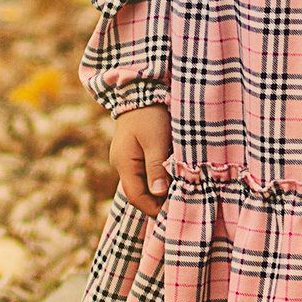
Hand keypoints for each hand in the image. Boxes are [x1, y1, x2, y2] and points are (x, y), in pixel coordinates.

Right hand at [110, 104, 171, 219]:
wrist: (140, 90)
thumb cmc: (149, 114)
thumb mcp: (155, 141)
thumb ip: (155, 167)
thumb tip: (157, 193)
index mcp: (123, 163)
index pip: (135, 197)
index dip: (152, 208)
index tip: (172, 212)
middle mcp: (121, 164)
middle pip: (138, 193)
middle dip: (157, 201)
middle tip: (179, 203)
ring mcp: (126, 158)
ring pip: (142, 183)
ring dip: (158, 189)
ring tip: (179, 191)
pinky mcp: (133, 152)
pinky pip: (144, 172)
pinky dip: (157, 178)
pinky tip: (171, 177)